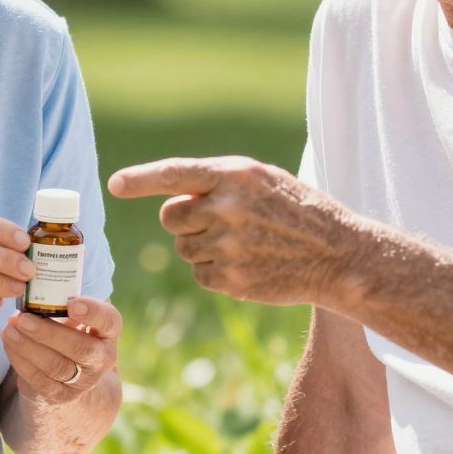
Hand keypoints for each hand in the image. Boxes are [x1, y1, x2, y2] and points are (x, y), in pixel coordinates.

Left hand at [2, 297, 120, 402]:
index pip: (110, 321)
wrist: (72, 375)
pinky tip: (7, 342)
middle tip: (22, 318)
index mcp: (108, 332)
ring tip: (9, 328)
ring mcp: (83, 381)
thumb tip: (36, 263)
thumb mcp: (75, 314)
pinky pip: (38, 379)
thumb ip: (64, 294)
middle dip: (48, 333)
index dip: (94, 313)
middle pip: (81, 349)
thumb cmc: (69, 331)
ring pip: (56, 366)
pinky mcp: (60, 395)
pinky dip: (20, 359)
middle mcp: (102, 358)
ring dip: (28, 346)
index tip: (72, 304)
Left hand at [109, 156, 354, 305]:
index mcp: (235, 175)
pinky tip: (247, 264)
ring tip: (243, 243)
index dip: (140, 179)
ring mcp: (228, 246)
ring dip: (202, 247)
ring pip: (183, 248)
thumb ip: (218, 183)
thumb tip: (172, 200)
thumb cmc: (298, 211)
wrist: (338, 254)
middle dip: (184, 220)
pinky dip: (215, 272)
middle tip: (217, 222)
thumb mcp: (263, 180)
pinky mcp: (232, 279)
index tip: (114, 185)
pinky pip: (200, 275)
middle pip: (170, 217)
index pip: (174, 174)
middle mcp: (227, 208)